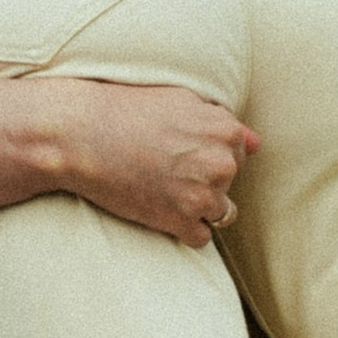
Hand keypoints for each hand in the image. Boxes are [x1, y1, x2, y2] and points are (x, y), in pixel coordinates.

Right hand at [43, 81, 256, 245]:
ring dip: (199, 207)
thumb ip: (221, 120)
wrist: (81, 136)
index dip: (206, 150)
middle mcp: (221, 163)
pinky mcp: (180, 221)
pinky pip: (201, 238)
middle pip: (229, 181)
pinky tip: (159, 210)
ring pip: (222, 213)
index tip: (178, 149)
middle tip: (165, 167)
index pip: (238, 151)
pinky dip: (183, 229)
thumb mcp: (180, 100)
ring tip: (164, 190)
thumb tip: (256, 143)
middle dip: (205, 178)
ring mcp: (203, 195)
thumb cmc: (126, 110)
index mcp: (226, 130)